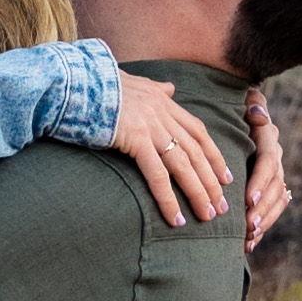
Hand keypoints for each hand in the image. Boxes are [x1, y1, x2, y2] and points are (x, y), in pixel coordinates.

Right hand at [92, 75, 237, 226]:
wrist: (76, 82)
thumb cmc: (99, 86)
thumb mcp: (134, 83)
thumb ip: (155, 88)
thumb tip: (169, 88)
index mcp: (164, 102)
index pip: (198, 132)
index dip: (214, 156)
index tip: (225, 177)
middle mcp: (163, 114)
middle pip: (196, 153)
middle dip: (211, 181)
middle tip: (222, 206)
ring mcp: (151, 126)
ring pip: (183, 165)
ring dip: (198, 193)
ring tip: (208, 216)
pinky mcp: (136, 139)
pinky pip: (157, 175)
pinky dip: (169, 199)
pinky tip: (176, 218)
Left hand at [244, 96, 294, 253]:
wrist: (245, 117)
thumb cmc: (239, 108)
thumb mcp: (247, 102)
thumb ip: (253, 106)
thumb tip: (257, 113)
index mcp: (269, 141)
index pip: (267, 163)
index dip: (260, 182)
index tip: (249, 199)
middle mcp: (275, 160)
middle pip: (274, 188)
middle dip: (262, 209)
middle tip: (248, 225)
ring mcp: (275, 177)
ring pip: (276, 203)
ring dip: (264, 221)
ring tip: (250, 237)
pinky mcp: (269, 191)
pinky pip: (270, 212)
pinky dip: (261, 229)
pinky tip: (249, 244)